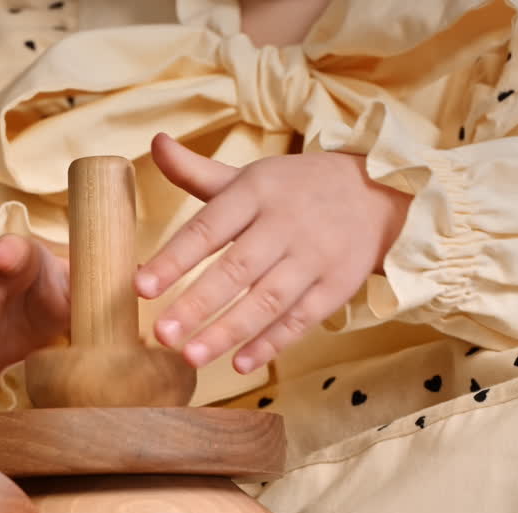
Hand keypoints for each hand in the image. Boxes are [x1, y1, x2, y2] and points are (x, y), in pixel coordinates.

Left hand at [136, 133, 410, 372]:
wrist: (377, 191)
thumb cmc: (295, 189)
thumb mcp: (249, 176)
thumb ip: (196, 171)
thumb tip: (155, 144)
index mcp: (256, 192)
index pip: (208, 228)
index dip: (173, 259)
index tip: (139, 287)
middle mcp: (285, 224)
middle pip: (236, 269)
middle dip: (197, 303)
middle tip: (161, 334)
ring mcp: (314, 257)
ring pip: (267, 300)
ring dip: (229, 331)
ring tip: (191, 357)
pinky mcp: (337, 287)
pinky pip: (300, 320)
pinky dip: (271, 343)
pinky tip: (240, 364)